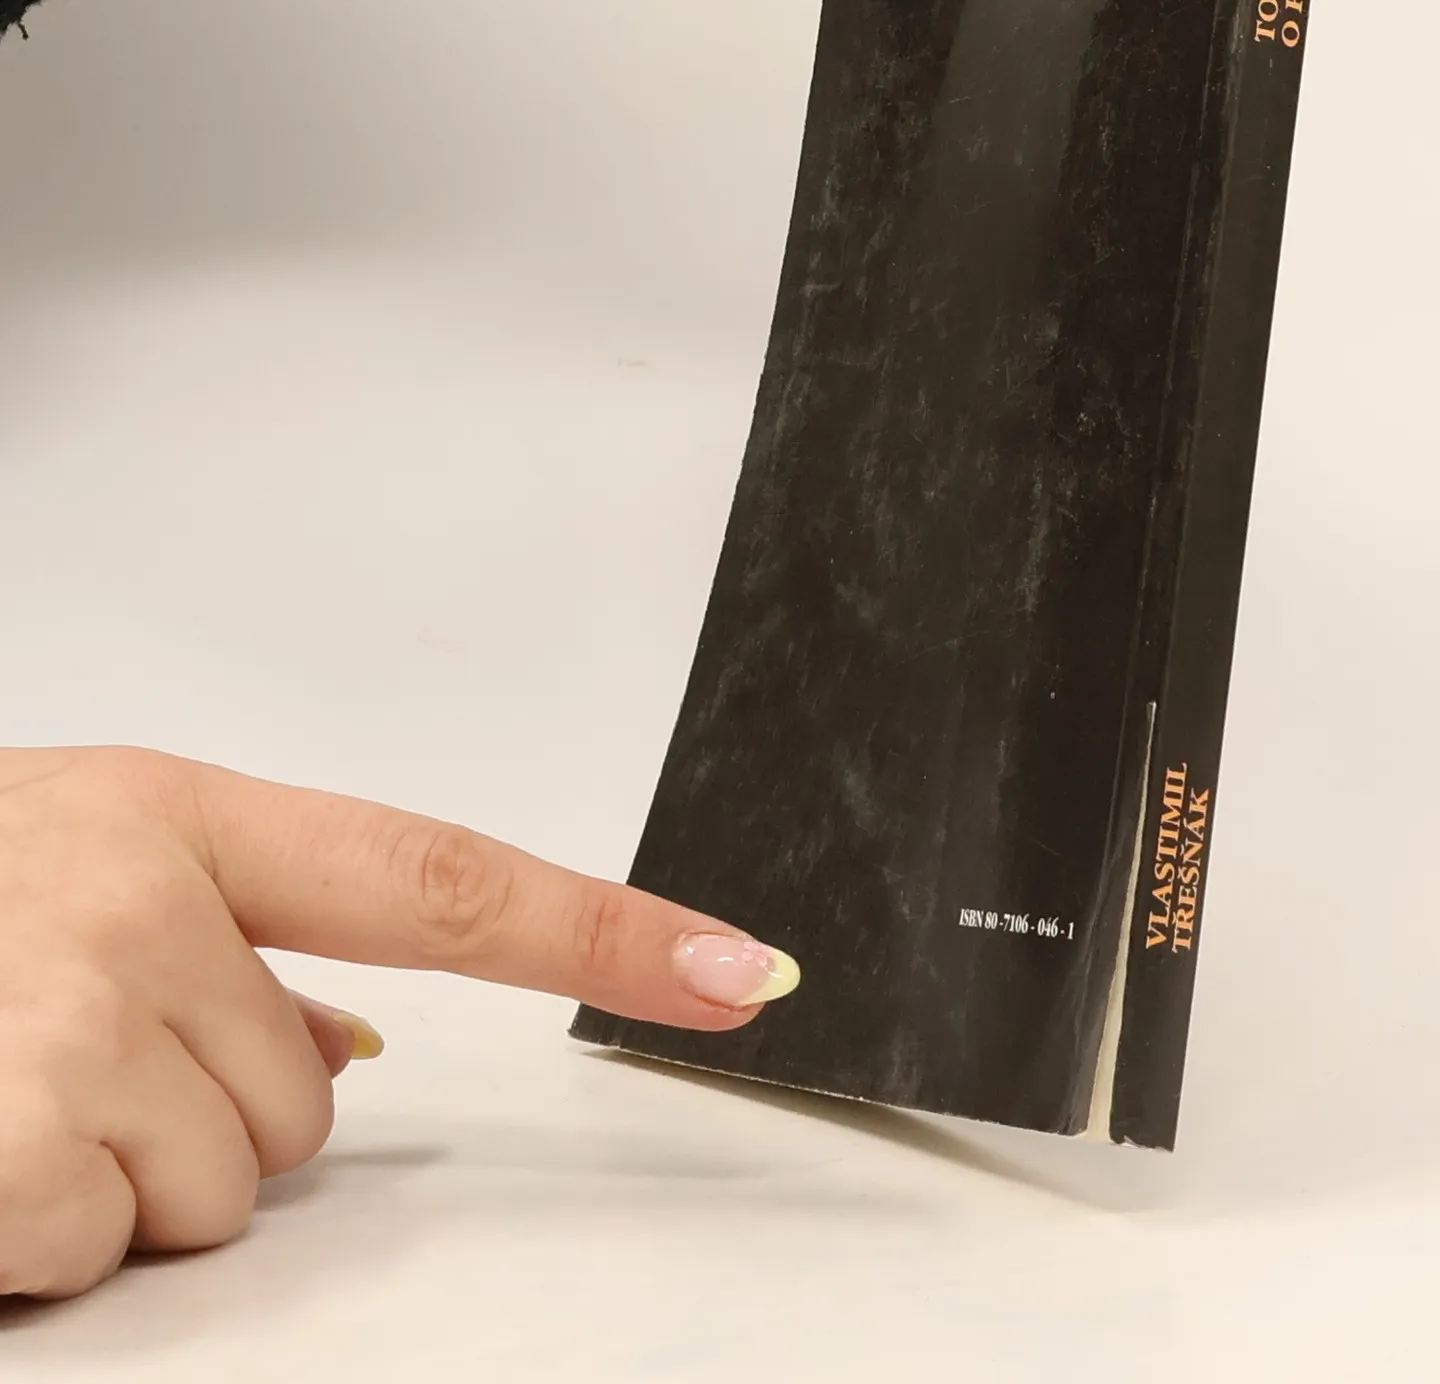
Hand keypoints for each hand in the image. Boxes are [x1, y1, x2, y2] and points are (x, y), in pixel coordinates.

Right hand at [0, 746, 797, 1299]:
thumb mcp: (63, 872)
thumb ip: (224, 948)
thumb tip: (360, 1053)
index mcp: (173, 815)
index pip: (441, 877)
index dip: (605, 927)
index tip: (738, 968)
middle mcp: (135, 896)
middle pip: (307, 1098)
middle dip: (200, 1108)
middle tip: (46, 1049)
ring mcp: (63, 1016)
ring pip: (219, 1186)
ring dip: (112, 1181)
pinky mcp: (0, 1141)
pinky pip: (107, 1251)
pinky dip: (33, 1240)